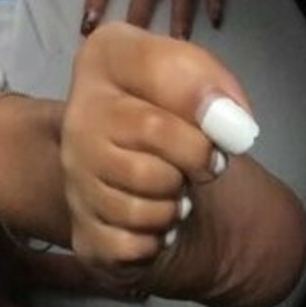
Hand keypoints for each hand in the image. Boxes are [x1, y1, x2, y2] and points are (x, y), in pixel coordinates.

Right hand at [60, 21, 305, 306]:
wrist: (145, 159)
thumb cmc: (173, 107)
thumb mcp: (195, 73)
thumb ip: (213, 85)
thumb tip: (232, 128)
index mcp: (102, 60)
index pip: (156, 76)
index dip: (202, 107)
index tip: (225, 127)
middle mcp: (76, 116)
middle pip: (152, 149)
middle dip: (194, 164)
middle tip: (199, 162)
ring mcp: (73, 176)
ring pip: (143, 206)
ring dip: (175, 205)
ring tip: (173, 188)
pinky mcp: (81, 228)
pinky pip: (131, 246)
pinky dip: (156, 240)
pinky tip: (154, 219)